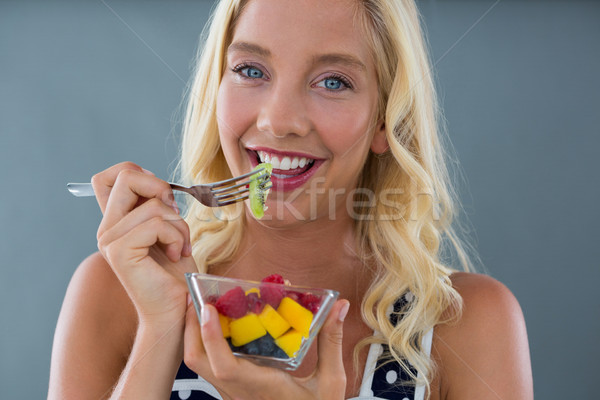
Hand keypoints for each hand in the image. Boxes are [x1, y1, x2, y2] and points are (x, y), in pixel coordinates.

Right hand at [93, 162, 196, 329]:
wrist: (176, 309)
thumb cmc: (175, 273)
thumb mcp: (167, 229)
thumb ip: (154, 205)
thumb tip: (157, 183)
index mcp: (116, 221)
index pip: (107, 177)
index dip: (137, 172)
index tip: (160, 194)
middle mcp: (107, 229)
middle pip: (126, 176)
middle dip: (160, 187)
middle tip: (174, 213)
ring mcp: (110, 240)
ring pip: (151, 204)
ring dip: (179, 223)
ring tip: (180, 246)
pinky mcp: (120, 252)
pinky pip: (155, 224)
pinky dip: (177, 237)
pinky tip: (177, 255)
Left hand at [183, 299, 349, 399]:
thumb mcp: (331, 383)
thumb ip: (331, 342)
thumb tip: (339, 307)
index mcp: (261, 388)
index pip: (223, 366)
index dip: (210, 336)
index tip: (209, 308)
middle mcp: (239, 393)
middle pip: (197, 362)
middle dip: (191, 327)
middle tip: (197, 297)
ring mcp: (233, 394)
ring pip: (200, 365)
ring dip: (197, 334)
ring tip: (206, 306)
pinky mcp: (234, 393)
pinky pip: (211, 367)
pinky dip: (209, 343)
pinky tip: (221, 327)